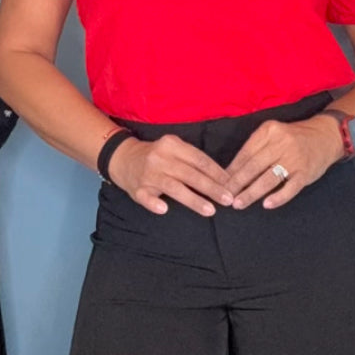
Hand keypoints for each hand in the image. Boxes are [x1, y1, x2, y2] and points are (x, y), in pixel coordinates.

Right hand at [108, 134, 233, 216]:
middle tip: (228, 199)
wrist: (123, 158)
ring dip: (193, 200)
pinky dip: (154, 204)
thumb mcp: (174, 149)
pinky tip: (164, 210)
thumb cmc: (157, 156)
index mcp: (172, 144)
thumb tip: (222, 178)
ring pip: (173, 187)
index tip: (231, 184)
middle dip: (211, 188)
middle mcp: (160, 157)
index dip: (217, 173)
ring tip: (210, 210)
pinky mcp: (137, 189)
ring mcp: (148, 174)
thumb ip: (193, 160)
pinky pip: (146, 198)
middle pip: (190, 174)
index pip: (199, 159)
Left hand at [225, 115, 340, 210]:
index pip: (245, 153)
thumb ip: (256, 149)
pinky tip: (266, 204)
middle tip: (224, 196)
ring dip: (251, 193)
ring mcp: (294, 158)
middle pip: (253, 166)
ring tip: (239, 203)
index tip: (219, 183)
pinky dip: (278, 197)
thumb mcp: (273, 135)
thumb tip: (231, 172)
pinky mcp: (306, 172)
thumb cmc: (293, 138)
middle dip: (236, 183)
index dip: (231, 170)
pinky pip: (290, 188)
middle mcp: (281, 143)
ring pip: (268, 178)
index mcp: (269, 131)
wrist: (326, 136)